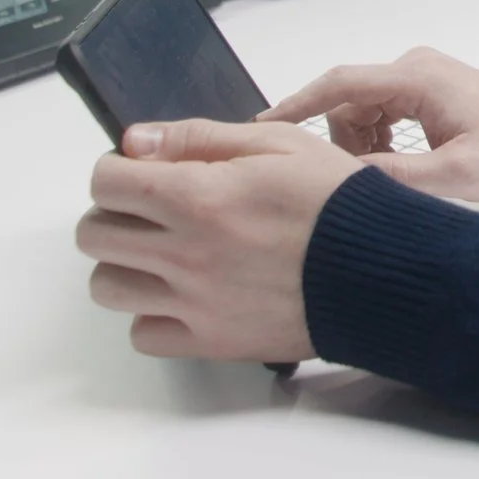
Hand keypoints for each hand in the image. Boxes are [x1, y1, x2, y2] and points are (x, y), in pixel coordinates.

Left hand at [75, 119, 364, 361]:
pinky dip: (153, 315)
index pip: (107, 181)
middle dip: (114, 214)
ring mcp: (194, 302)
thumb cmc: (340, 204)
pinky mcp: (211, 340)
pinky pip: (143, 334)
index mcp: (198, 196)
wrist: (385, 269)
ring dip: (127, 266)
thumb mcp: (278, 144)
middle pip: (94, 235)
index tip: (138, 173)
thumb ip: (199, 138)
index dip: (117, 170)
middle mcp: (185, 252)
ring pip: (108, 287)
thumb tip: (136, 142)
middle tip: (148, 211)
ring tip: (164, 255)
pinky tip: (184, 294)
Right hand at [255, 47, 478, 201]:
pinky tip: (396, 159)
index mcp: (416, 79)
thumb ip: (401, 175)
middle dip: (343, 141)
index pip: (341, 85)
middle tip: (361, 178)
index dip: (298, 104)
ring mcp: (415, 74)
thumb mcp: (457, 173)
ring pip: (360, 108)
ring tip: (389, 171)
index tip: (264, 126)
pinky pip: (378, 108)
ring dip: (362, 141)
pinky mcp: (420, 86)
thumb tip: (346, 180)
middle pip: (347, 102)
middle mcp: (410, 67)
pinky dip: (376, 135)